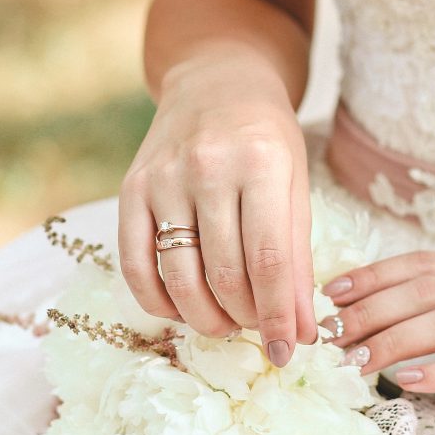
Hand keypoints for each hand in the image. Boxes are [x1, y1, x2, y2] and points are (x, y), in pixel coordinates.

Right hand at [118, 56, 318, 364]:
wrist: (216, 82)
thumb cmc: (267, 140)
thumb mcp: (296, 188)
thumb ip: (299, 260)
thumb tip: (304, 331)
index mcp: (261, 164)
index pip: (270, 261)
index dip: (279, 316)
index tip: (289, 351)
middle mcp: (208, 168)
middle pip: (225, 275)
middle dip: (247, 320)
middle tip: (260, 332)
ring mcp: (163, 178)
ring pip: (180, 277)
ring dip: (205, 318)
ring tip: (227, 324)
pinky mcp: (130, 188)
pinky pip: (135, 264)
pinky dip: (158, 302)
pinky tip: (181, 311)